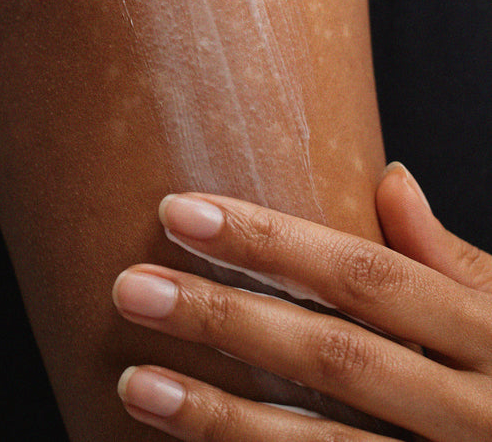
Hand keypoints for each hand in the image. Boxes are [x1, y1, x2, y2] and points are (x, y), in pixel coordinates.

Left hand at [112, 162, 491, 440]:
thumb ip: (446, 255)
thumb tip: (393, 177)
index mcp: (487, 333)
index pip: (363, 275)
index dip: (270, 242)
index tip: (183, 213)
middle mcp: (468, 406)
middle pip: (330, 355)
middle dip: (227, 318)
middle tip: (135, 289)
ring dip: (218, 415)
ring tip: (137, 381)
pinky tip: (187, 441)